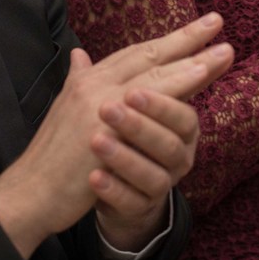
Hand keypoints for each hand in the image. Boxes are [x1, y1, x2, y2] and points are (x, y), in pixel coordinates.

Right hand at [0, 13, 234, 259]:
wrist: (30, 191)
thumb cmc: (52, 156)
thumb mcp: (66, 109)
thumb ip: (79, 79)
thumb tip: (80, 55)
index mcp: (87, 79)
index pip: (135, 53)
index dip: (167, 40)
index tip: (197, 28)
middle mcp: (94, 84)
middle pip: (149, 56)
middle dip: (186, 39)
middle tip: (218, 22)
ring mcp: (100, 104)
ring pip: (154, 74)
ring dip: (191, 59)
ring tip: (221, 49)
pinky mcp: (106, 126)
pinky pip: (149, 102)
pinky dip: (177, 86)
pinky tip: (200, 77)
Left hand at [90, 88, 200, 250]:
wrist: (107, 190)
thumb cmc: (119, 141)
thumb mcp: (112, 109)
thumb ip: (99, 86)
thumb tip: (77, 52)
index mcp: (177, 123)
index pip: (181, 96)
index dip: (165, 85)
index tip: (138, 81)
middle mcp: (176, 153)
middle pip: (172, 135)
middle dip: (147, 117)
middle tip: (120, 102)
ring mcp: (160, 183)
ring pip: (152, 171)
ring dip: (125, 154)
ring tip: (98, 140)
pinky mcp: (140, 207)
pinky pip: (131, 201)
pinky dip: (113, 190)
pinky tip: (94, 179)